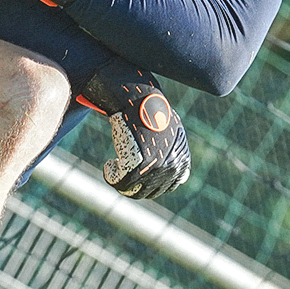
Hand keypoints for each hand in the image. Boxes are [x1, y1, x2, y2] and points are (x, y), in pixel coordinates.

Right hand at [77, 58, 190, 197]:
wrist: (140, 97)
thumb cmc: (151, 109)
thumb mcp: (171, 129)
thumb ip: (174, 153)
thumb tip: (181, 179)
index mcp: (181, 159)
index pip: (170, 186)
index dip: (152, 184)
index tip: (138, 177)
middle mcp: (171, 167)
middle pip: (149, 192)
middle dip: (134, 187)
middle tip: (121, 176)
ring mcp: (155, 169)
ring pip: (133, 191)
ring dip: (121, 183)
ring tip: (113, 170)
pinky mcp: (137, 168)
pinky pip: (119, 182)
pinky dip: (111, 175)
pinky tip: (108, 166)